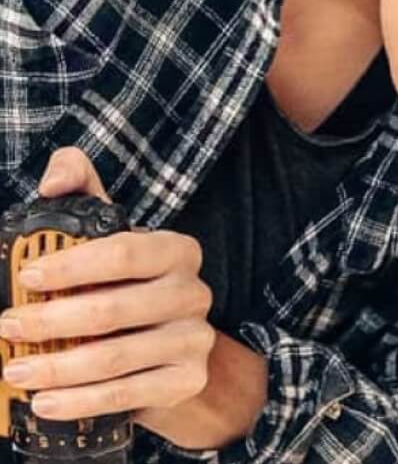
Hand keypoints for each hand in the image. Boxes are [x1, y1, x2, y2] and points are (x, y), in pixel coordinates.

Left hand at [0, 147, 215, 426]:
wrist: (170, 351)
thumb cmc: (128, 286)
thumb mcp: (108, 235)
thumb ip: (79, 192)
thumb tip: (53, 181)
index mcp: (177, 251)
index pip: (126, 252)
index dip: (74, 265)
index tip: (28, 275)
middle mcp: (193, 291)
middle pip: (115, 309)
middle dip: (51, 321)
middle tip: (7, 326)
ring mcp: (195, 338)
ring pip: (116, 357)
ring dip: (56, 367)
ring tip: (14, 369)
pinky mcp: (186, 379)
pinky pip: (126, 394)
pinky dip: (78, 401)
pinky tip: (44, 400)